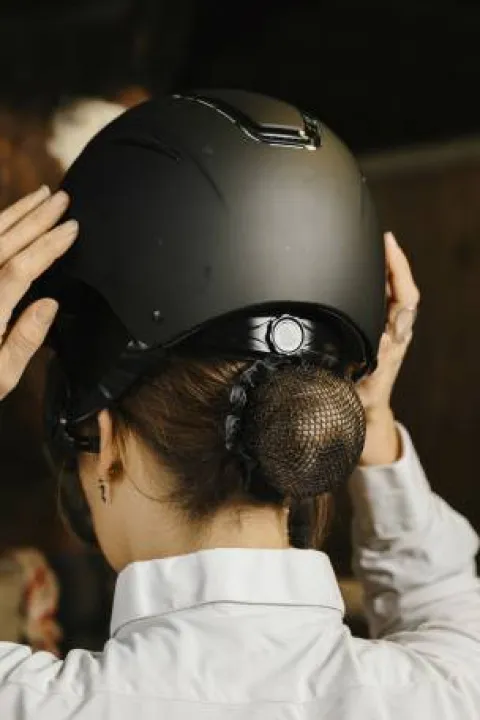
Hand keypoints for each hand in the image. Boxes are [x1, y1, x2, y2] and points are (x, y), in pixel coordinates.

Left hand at [0, 186, 77, 400]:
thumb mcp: (2, 376)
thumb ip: (25, 340)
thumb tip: (49, 303)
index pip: (20, 269)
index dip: (48, 246)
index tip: (72, 228)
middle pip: (3, 243)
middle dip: (35, 218)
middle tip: (61, 199)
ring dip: (15, 213)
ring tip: (40, 195)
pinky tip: (7, 217)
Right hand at [356, 232, 419, 464]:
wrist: (366, 413)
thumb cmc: (357, 399)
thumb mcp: (349, 384)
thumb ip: (344, 369)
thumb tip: (328, 355)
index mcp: (391, 341)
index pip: (404, 298)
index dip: (398, 269)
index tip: (388, 245)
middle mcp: (396, 333)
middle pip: (404, 290)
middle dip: (395, 262)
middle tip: (382, 237)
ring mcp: (391, 332)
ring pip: (397, 294)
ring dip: (389, 270)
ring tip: (377, 247)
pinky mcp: (384, 332)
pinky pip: (387, 302)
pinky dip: (381, 283)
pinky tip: (370, 272)